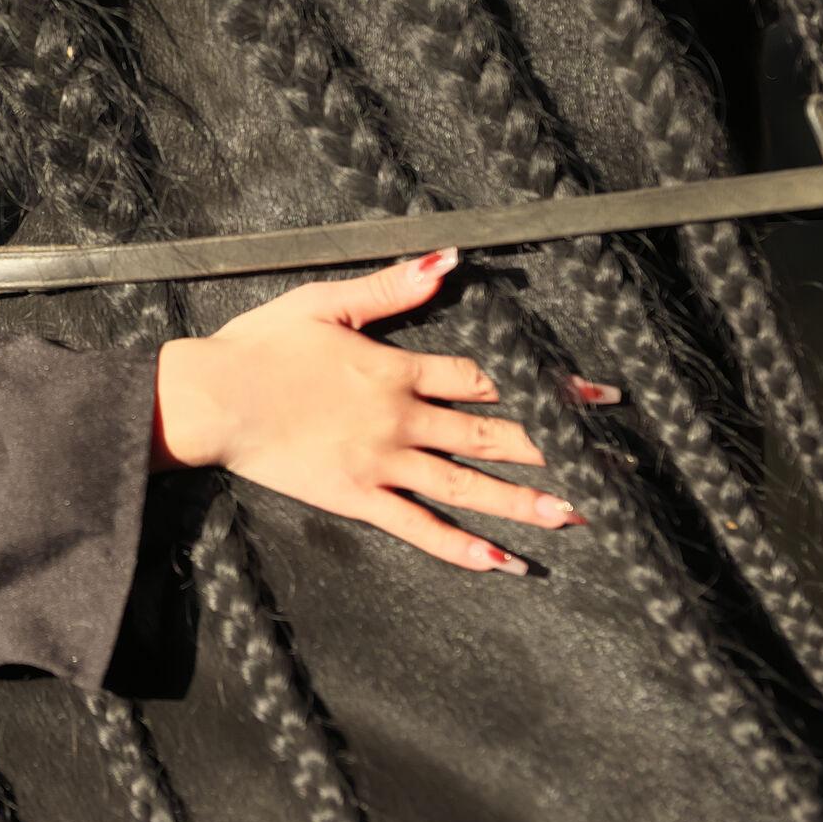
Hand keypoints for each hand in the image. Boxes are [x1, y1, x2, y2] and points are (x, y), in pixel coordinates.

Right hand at [150, 248, 613, 574]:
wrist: (211, 400)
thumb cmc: (261, 344)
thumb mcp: (324, 301)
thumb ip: (391, 286)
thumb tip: (448, 259)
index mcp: (396, 369)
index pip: (486, 377)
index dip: (544, 385)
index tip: (595, 397)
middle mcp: (400, 420)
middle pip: (492, 434)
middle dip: (556, 447)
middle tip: (611, 465)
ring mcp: (381, 464)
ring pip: (465, 485)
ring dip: (522, 502)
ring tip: (575, 516)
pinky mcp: (356, 498)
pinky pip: (415, 526)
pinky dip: (457, 546)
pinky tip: (496, 562)